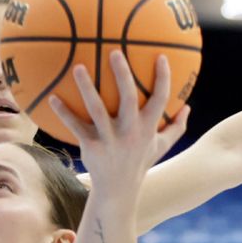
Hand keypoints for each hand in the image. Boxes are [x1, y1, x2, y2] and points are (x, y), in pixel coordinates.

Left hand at [48, 50, 190, 193]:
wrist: (118, 190)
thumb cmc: (140, 163)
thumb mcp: (161, 147)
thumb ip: (176, 127)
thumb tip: (188, 107)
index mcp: (147, 128)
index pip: (159, 100)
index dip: (162, 78)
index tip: (161, 57)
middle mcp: (129, 132)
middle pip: (128, 98)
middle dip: (122, 74)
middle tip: (115, 52)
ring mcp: (109, 139)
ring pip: (96, 109)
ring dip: (87, 87)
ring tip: (78, 67)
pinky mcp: (90, 146)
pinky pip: (75, 126)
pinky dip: (63, 112)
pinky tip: (52, 97)